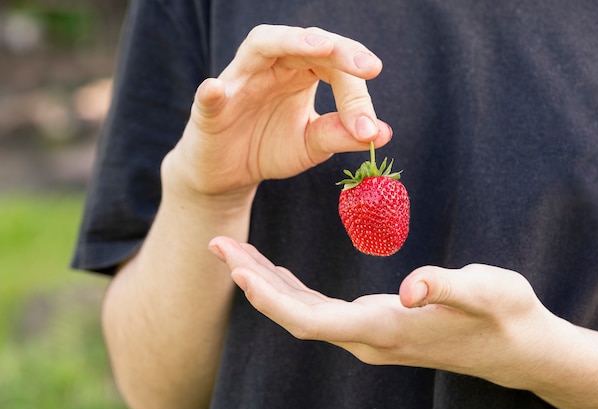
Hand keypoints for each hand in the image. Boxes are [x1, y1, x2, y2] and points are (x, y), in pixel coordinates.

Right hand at [165, 25, 391, 198]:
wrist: (229, 175)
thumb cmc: (269, 149)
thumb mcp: (312, 144)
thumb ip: (341, 135)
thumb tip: (383, 133)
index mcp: (300, 72)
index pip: (334, 66)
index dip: (356, 94)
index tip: (371, 127)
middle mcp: (273, 66)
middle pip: (305, 41)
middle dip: (338, 50)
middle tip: (367, 66)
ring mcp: (240, 81)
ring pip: (261, 45)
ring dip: (289, 41)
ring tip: (319, 47)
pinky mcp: (210, 109)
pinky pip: (212, 94)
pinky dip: (214, 91)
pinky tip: (217, 90)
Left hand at [208, 236, 560, 389]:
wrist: (521, 349)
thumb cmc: (506, 315)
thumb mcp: (488, 290)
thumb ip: (448, 286)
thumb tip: (410, 287)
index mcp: (386, 330)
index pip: (311, 320)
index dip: (271, 298)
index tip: (237, 269)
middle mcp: (369, 340)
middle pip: (295, 315)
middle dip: (253, 283)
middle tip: (218, 245)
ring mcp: (370, 337)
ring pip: (303, 314)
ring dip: (267, 285)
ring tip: (236, 253)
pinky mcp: (375, 328)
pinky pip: (319, 312)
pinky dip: (291, 291)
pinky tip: (277, 273)